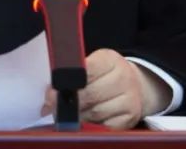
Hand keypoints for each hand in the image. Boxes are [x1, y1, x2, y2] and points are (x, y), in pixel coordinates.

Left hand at [40, 49, 170, 129]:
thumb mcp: (94, 65)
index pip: (86, 70)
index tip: (52, 90)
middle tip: (52, 106)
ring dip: (77, 116)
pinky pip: (105, 126)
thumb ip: (73, 76)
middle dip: (68, 102)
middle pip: (90, 93)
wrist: (136, 86)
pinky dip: (91, 126)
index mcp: (111, 59)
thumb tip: (49, 98)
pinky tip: (83, 122)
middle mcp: (124, 78)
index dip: (67, 81)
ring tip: (66, 115)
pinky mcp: (131, 118)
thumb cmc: (106, 75)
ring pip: (96, 112)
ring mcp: (130, 99)